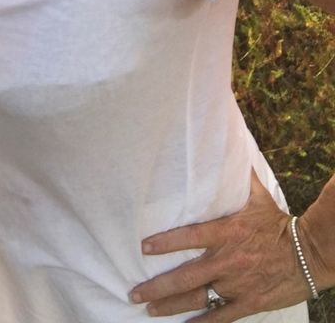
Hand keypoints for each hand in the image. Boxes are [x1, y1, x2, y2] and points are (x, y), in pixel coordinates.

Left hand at [129, 171, 309, 319]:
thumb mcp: (256, 196)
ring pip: (198, 297)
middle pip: (186, 276)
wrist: (311, 254)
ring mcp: (237, 285)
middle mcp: (227, 261)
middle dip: (157, 285)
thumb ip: (236, 175)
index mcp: (226, 233)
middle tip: (133, 292)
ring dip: (170, 305)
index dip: (165, 243)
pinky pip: (222, 317)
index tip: (143, 248)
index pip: (189, 237)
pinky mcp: (249, 303)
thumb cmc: (279, 222)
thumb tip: (225, 140)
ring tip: (148, 308)